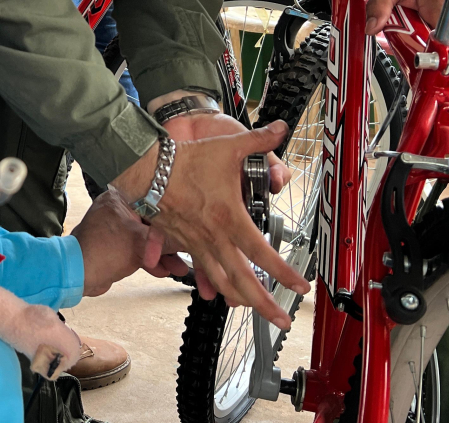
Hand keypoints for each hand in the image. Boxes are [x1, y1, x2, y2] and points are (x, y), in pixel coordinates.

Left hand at [71, 186, 183, 295]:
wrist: (76, 275)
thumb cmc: (103, 251)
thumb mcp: (142, 243)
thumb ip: (167, 239)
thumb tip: (191, 238)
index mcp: (123, 197)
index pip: (158, 202)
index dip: (177, 218)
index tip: (192, 230)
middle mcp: (120, 208)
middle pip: (156, 222)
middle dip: (173, 243)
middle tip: (189, 255)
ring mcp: (118, 227)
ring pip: (149, 238)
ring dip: (164, 254)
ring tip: (179, 268)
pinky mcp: (117, 245)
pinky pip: (140, 249)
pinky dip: (152, 259)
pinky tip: (164, 271)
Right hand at [151, 121, 309, 328]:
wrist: (146, 170)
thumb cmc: (185, 160)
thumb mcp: (227, 146)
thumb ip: (258, 140)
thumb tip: (281, 127)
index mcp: (230, 219)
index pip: (264, 255)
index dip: (285, 274)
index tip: (301, 287)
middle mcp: (215, 238)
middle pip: (244, 282)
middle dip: (265, 306)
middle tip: (282, 321)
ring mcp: (197, 244)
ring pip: (222, 282)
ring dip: (240, 300)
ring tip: (255, 311)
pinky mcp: (184, 243)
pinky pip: (201, 271)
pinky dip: (213, 285)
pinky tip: (218, 294)